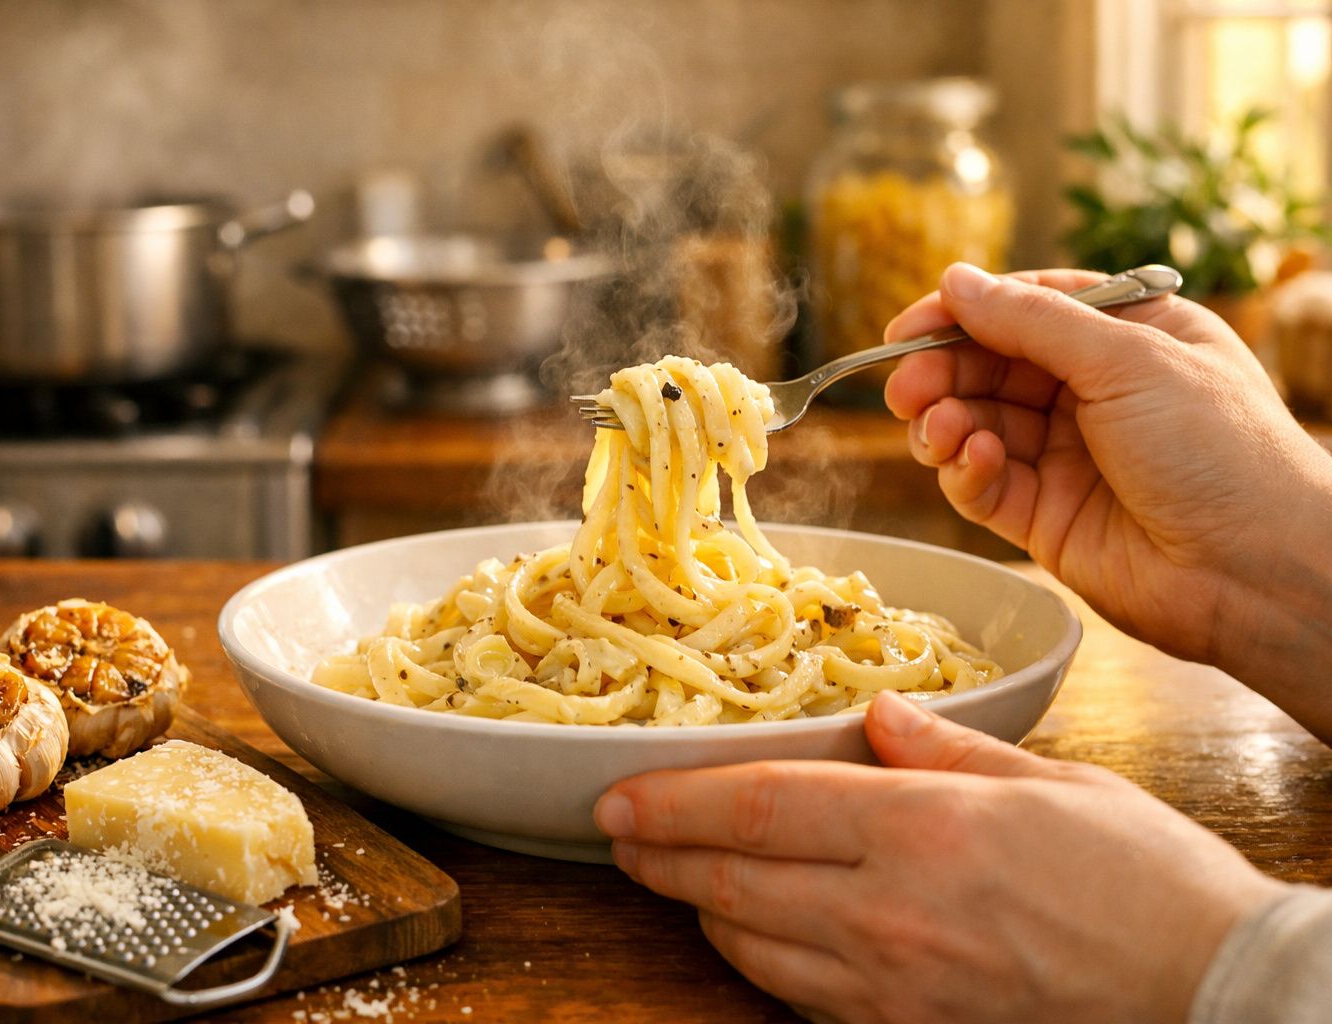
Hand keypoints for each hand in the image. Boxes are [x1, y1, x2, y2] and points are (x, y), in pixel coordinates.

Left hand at [594, 691, 1284, 1023]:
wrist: (1212, 996)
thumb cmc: (1146, 881)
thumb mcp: (1053, 783)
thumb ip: (947, 747)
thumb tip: (874, 715)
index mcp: (919, 827)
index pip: (757, 807)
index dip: (672, 801)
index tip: (618, 797)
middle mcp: (887, 912)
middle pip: (732, 883)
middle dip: (660, 858)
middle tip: (617, 838)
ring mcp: (891, 988)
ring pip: (752, 949)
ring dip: (699, 912)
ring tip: (672, 881)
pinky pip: (802, 1001)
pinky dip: (760, 966)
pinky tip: (752, 941)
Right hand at [884, 264, 1331, 738]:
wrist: (1256, 570)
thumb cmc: (1220, 449)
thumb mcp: (1128, 359)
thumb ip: (1033, 321)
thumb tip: (957, 280)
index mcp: (1130, 337)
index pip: (1027, 309)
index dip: (963, 315)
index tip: (906, 328)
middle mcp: (1095, 394)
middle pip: (990, 368)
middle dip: (941, 374)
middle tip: (903, 389)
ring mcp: (1068, 457)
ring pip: (978, 426)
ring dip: (947, 424)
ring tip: (941, 432)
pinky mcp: (1046, 517)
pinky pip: (985, 486)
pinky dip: (967, 472)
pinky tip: (976, 463)